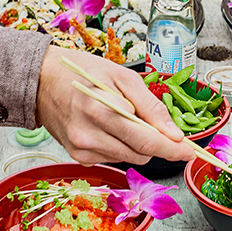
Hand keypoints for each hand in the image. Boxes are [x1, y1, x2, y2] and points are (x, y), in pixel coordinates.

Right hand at [36, 45, 195, 165]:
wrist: (41, 80)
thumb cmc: (84, 72)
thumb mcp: (124, 78)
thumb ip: (151, 107)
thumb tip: (174, 134)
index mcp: (102, 110)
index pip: (148, 141)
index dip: (173, 149)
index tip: (191, 152)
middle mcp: (89, 135)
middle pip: (142, 154)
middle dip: (157, 143)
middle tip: (159, 127)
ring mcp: (82, 149)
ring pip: (130, 158)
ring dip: (138, 144)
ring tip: (124, 119)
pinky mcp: (78, 157)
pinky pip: (114, 158)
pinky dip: (120, 146)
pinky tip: (109, 128)